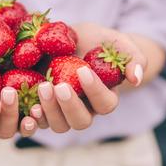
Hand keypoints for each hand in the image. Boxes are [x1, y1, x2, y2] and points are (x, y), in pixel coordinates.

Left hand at [30, 23, 146, 132]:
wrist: (71, 40)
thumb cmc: (96, 41)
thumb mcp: (116, 42)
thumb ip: (133, 58)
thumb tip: (136, 79)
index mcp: (104, 97)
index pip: (105, 104)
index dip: (95, 91)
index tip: (83, 70)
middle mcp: (84, 109)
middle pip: (81, 122)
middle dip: (70, 106)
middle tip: (60, 86)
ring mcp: (62, 110)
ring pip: (59, 125)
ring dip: (50, 111)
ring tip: (43, 88)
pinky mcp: (44, 106)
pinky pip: (39, 121)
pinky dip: (33, 118)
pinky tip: (28, 104)